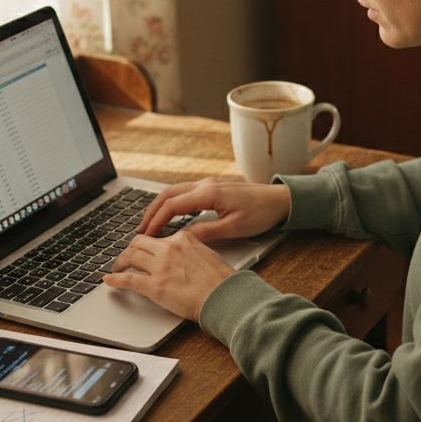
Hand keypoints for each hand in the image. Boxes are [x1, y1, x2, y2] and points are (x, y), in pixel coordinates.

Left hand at [103, 232, 233, 320]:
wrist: (225, 297)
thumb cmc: (222, 281)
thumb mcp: (208, 254)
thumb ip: (192, 250)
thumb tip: (185, 255)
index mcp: (183, 239)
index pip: (158, 236)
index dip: (148, 244)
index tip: (145, 249)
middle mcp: (169, 248)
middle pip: (139, 242)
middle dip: (130, 249)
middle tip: (127, 257)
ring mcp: (160, 267)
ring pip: (130, 256)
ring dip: (120, 262)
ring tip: (117, 268)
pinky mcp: (155, 286)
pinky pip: (128, 279)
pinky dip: (115, 279)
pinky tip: (108, 280)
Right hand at [137, 178, 290, 241]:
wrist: (281, 200)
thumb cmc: (261, 213)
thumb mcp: (233, 228)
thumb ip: (205, 233)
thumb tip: (181, 238)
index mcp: (208, 193)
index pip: (172, 205)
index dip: (156, 221)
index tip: (145, 235)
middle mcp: (205, 184)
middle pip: (168, 195)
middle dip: (151, 212)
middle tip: (140, 230)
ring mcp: (209, 183)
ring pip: (175, 191)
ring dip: (160, 206)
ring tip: (150, 223)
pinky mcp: (214, 186)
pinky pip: (185, 191)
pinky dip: (172, 202)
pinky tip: (170, 214)